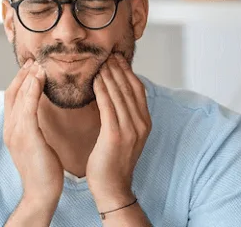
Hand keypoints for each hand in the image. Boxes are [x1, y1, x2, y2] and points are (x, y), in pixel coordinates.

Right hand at [3, 60, 63, 207]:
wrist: (41, 193)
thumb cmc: (43, 170)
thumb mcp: (35, 143)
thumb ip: (33, 126)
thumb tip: (38, 113)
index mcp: (12, 130)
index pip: (12, 97)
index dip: (19, 79)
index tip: (31, 66)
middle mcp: (10, 129)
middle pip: (12, 93)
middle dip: (22, 74)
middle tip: (35, 59)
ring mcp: (16, 132)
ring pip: (19, 97)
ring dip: (28, 78)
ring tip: (39, 64)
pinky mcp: (27, 137)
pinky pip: (28, 108)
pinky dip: (32, 90)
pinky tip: (40, 79)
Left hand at [86, 53, 151, 210]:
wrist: (111, 187)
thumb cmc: (112, 160)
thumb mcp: (125, 135)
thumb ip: (124, 115)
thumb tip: (116, 93)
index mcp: (145, 122)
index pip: (137, 89)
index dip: (128, 71)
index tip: (117, 58)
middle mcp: (141, 123)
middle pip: (129, 88)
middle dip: (118, 69)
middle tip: (107, 54)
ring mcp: (130, 129)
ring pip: (119, 94)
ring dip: (109, 75)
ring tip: (100, 61)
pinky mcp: (115, 135)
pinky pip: (108, 106)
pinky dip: (102, 89)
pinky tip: (95, 79)